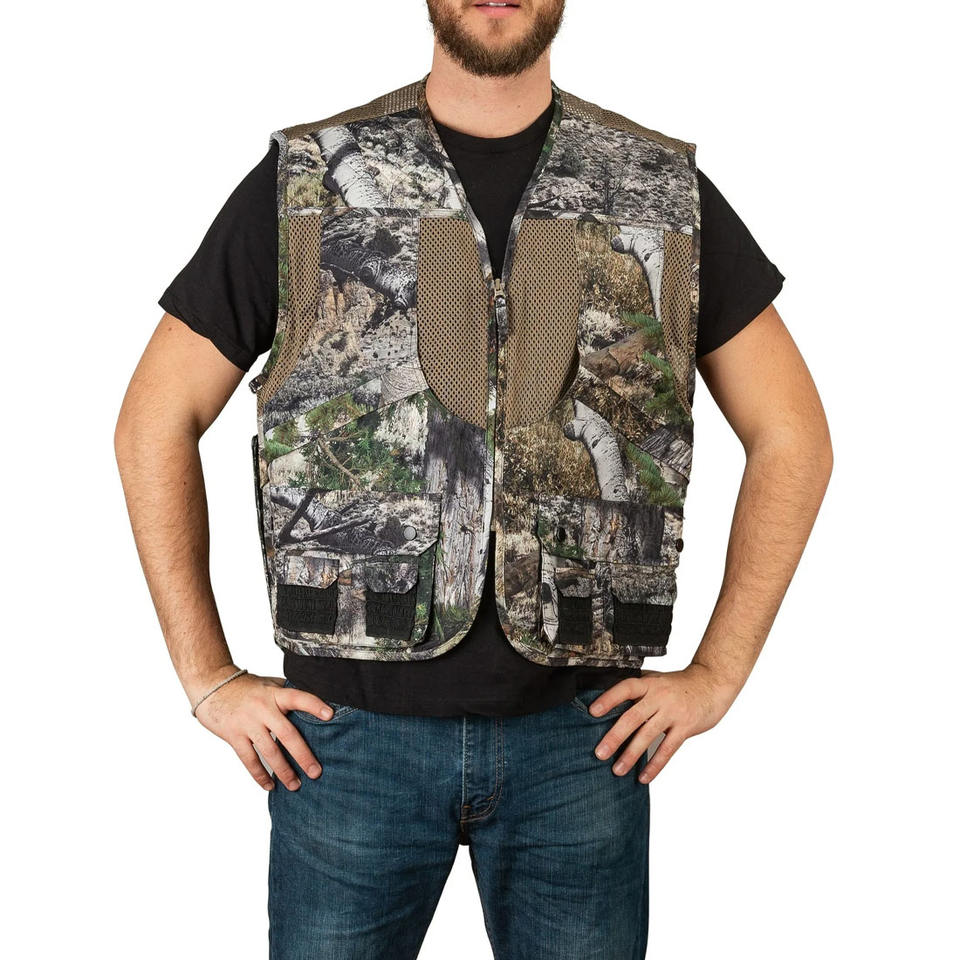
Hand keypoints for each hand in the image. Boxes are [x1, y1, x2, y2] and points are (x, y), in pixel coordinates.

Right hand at [193, 670, 334, 790]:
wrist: (212, 687)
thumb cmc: (246, 687)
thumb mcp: (269, 684)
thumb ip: (287, 694)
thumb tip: (315, 703)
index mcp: (275, 694)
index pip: (298, 697)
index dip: (314, 705)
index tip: (330, 715)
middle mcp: (263, 708)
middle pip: (287, 734)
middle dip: (302, 755)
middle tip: (316, 772)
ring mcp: (248, 723)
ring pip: (269, 751)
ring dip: (283, 771)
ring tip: (295, 785)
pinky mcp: (234, 736)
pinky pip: (249, 759)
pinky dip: (259, 775)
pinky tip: (269, 785)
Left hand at [590, 663, 739, 782]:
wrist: (712, 683)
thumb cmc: (680, 684)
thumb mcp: (656, 680)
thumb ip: (637, 688)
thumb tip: (607, 698)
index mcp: (649, 683)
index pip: (625, 688)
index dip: (609, 699)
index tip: (593, 712)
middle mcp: (659, 697)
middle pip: (633, 717)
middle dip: (615, 736)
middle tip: (600, 753)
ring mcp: (673, 712)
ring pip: (648, 735)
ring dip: (631, 755)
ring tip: (617, 770)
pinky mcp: (686, 727)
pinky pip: (668, 749)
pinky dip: (655, 765)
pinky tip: (644, 776)